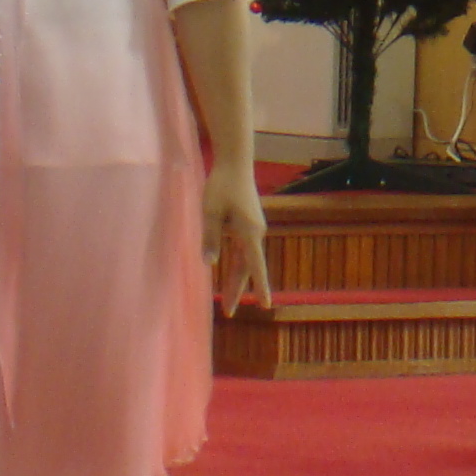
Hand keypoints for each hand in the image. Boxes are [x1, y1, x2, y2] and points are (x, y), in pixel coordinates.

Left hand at [202, 157, 270, 315]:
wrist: (235, 162)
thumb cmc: (221, 185)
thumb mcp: (210, 212)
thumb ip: (211, 238)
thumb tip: (210, 264)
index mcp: (248, 233)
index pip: (255, 267)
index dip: (260, 287)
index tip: (266, 306)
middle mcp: (255, 234)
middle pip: (247, 269)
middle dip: (237, 291)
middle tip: (228, 312)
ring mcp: (252, 229)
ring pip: (244, 261)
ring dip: (235, 280)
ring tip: (226, 300)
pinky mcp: (247, 224)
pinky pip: (242, 251)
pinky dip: (235, 265)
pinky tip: (227, 274)